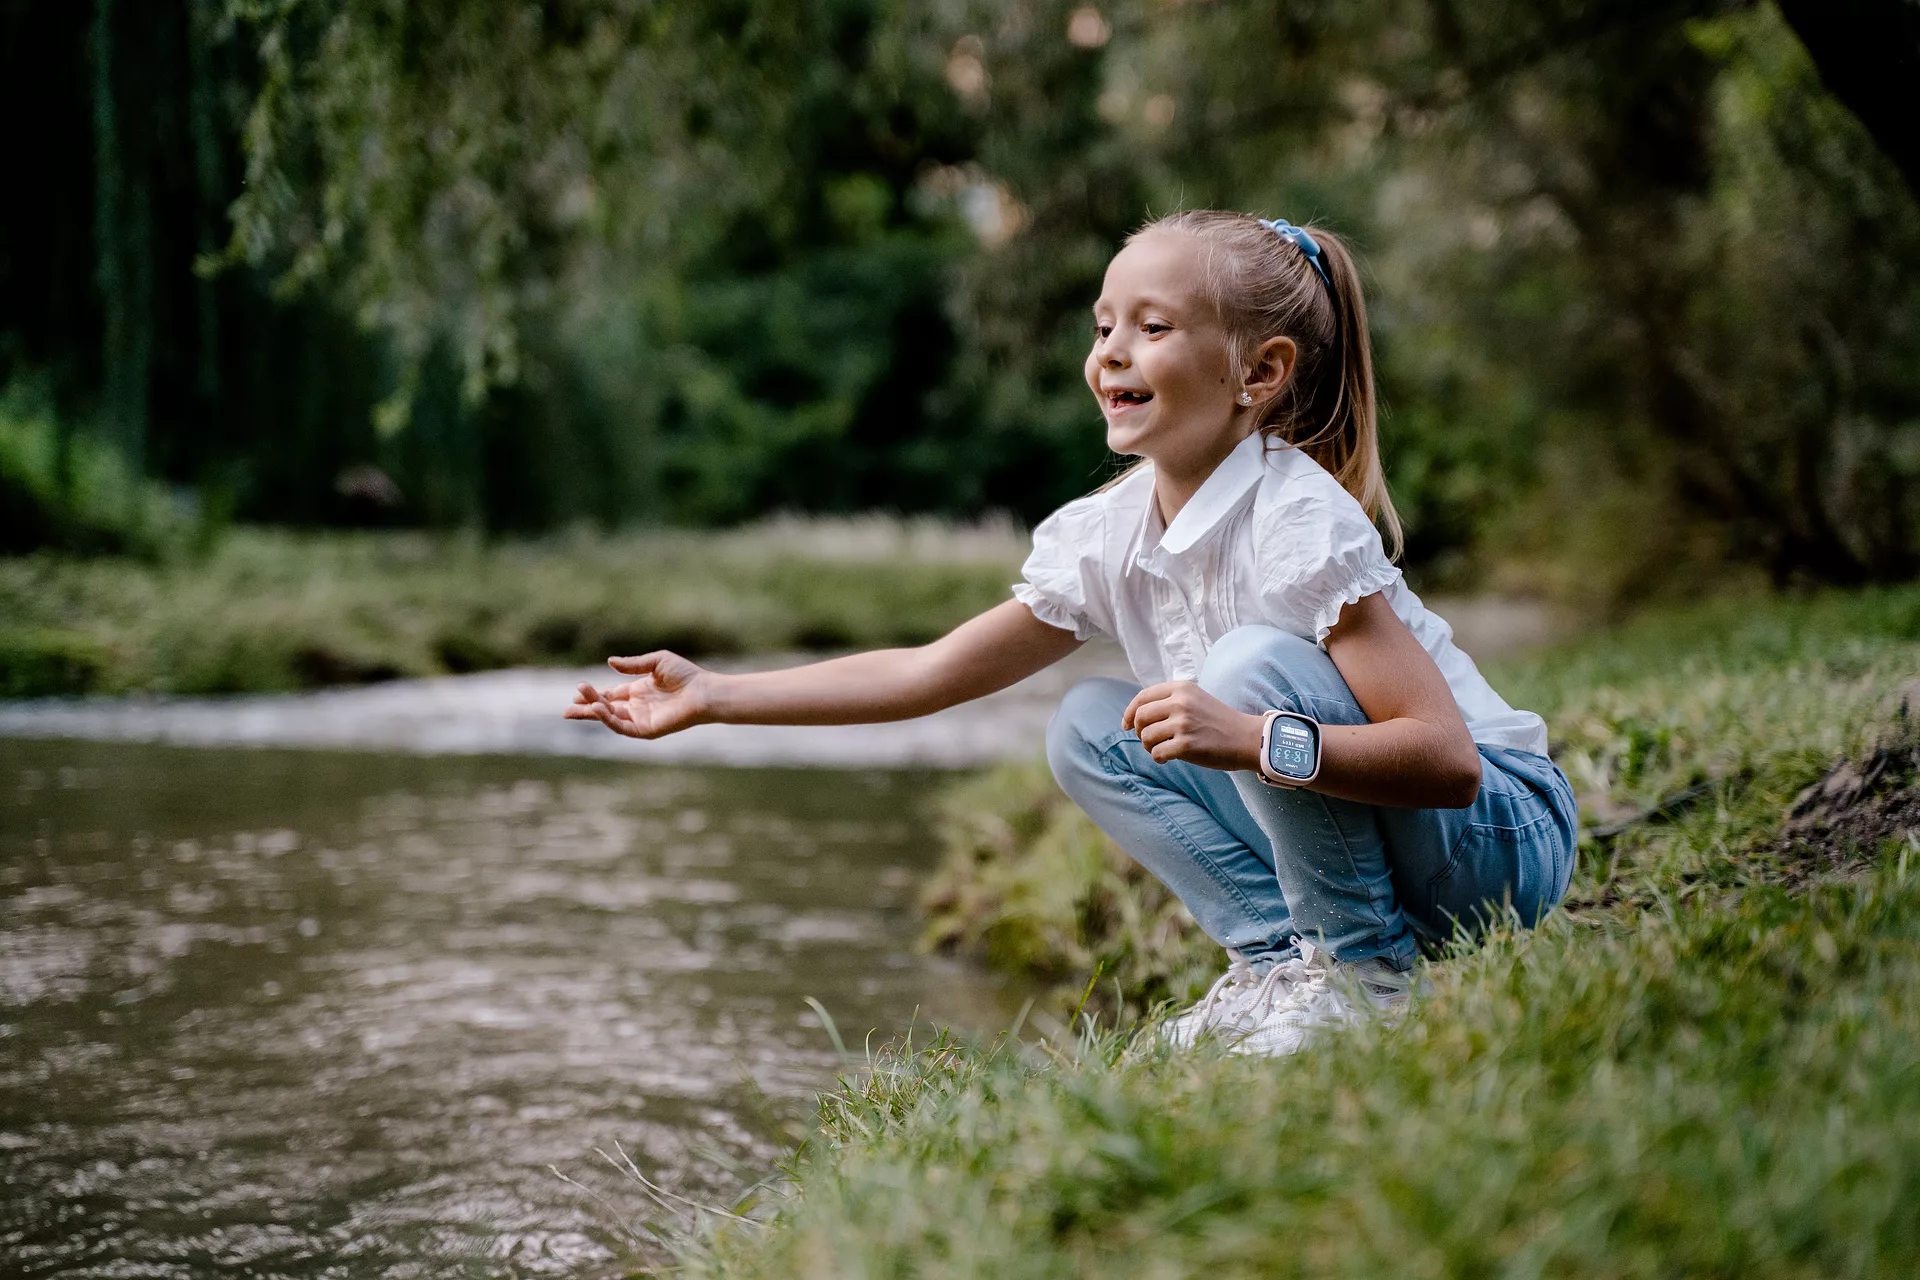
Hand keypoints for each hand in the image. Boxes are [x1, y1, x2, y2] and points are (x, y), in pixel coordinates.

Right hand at [563, 651, 714, 739]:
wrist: (703, 691)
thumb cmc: (685, 675)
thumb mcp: (655, 662)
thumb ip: (632, 664)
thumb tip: (609, 662)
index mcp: (639, 692)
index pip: (611, 695)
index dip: (594, 694)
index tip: (578, 689)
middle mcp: (638, 707)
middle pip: (606, 709)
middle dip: (586, 709)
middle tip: (567, 709)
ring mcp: (641, 719)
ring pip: (611, 718)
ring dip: (595, 711)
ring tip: (579, 703)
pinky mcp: (646, 730)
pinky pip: (622, 727)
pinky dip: (608, 719)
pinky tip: (597, 709)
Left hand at [1121, 680, 1262, 770]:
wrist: (1246, 738)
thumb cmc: (1218, 721)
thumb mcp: (1195, 699)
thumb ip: (1170, 701)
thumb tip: (1135, 715)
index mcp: (1181, 688)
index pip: (1142, 697)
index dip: (1129, 712)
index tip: (1126, 724)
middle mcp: (1180, 703)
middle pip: (1140, 717)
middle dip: (1139, 731)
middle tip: (1149, 740)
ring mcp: (1183, 724)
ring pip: (1145, 736)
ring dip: (1149, 746)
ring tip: (1162, 749)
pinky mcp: (1186, 745)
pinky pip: (1156, 753)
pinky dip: (1159, 758)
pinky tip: (1168, 758)